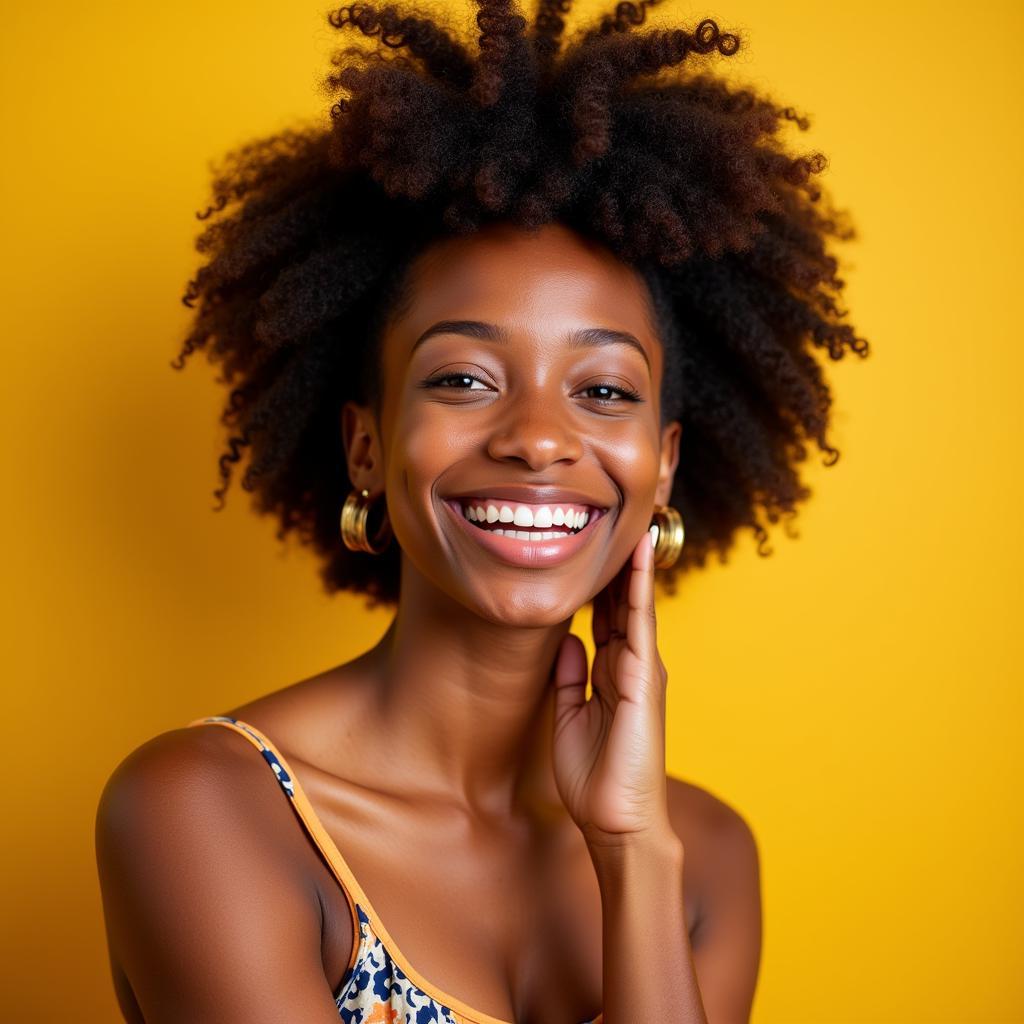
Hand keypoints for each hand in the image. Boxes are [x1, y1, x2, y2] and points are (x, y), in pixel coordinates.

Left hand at [550, 527, 674, 847]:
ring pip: (635, 602)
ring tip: (633, 518)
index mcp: (612, 674)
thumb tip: (567, 640)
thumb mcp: (568, 717)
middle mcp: (630, 665)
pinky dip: (640, 587)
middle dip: (619, 562)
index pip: (607, 615)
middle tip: (616, 516)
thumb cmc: (593, 777)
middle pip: (623, 601)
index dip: (602, 581)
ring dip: (633, 561)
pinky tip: (637, 557)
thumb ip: (569, 676)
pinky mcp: (644, 679)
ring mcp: (641, 669)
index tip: (592, 546)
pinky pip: (641, 623)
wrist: (615, 822)